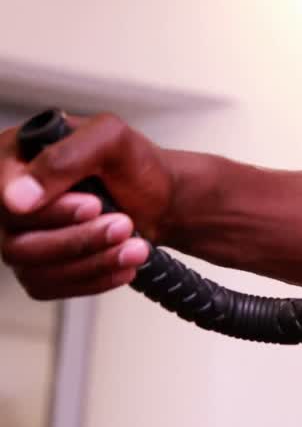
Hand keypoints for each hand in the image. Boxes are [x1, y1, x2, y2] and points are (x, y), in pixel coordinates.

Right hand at [1, 113, 174, 299]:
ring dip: (90, 261)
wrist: (161, 199)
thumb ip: (66, 157)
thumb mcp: (110, 139)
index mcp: (16, 156)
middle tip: (124, 224)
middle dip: (79, 237)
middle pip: (17, 239)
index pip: (4, 194)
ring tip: (135, 247)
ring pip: (33, 268)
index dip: (48, 209)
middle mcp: (10, 199)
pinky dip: (91, 280)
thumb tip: (17, 197)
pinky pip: (48, 287)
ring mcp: (20, 235)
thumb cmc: (134, 165)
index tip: (93, 207)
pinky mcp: (37, 266)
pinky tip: (123, 265)